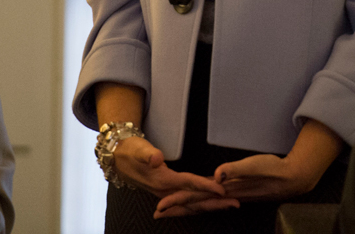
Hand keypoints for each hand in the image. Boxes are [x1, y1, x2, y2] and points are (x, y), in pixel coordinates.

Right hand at [111, 136, 236, 217]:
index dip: (205, 186)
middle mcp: (166, 191)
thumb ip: (148, 154)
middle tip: (236, 202)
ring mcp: (167, 194)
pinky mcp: (168, 192)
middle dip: (215, 202)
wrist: (118, 159)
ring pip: (192, 204)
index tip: (221, 189)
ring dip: (211, 205)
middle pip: (194, 199)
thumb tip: (157, 159)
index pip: (188, 183)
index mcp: (162, 180)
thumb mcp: (138, 149)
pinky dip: (201, 204)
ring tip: (230, 205)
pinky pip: (187, 202)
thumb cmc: (130, 151)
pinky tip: (212, 205)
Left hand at [156, 152, 314, 215]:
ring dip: (186, 208)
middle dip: (176, 209)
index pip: (196, 196)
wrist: (292, 178)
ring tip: (171, 211)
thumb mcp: (254, 165)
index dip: (178, 200)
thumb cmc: (274, 170)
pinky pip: (213, 200)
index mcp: (226, 188)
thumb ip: (235, 170)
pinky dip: (202, 203)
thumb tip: (217, 175)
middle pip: (195, 204)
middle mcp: (226, 195)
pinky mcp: (236, 191)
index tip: (161, 206)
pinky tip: (200, 204)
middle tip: (157, 213)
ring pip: (203, 204)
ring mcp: (231, 194)